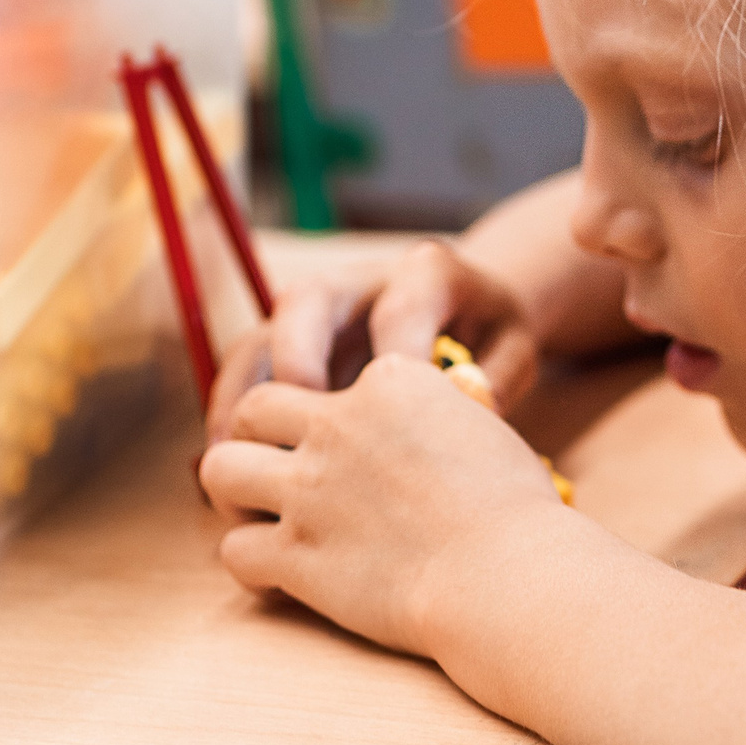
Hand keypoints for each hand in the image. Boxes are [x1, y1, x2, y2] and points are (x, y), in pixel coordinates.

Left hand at [200, 354, 568, 655]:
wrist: (510, 575)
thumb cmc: (518, 512)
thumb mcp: (485, 434)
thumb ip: (442, 419)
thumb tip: (432, 437)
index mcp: (391, 381)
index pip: (337, 379)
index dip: (337, 413)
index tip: (354, 446)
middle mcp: (339, 424)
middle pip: (257, 407)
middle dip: (257, 435)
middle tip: (277, 467)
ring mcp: (310, 488)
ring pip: (220, 468)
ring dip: (232, 491)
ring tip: (254, 514)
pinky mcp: (296, 554)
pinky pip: (234, 550)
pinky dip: (248, 563)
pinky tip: (275, 576)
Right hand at [205, 240, 539, 445]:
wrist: (467, 314)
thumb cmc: (489, 339)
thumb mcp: (514, 347)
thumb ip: (500, 373)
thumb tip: (470, 403)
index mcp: (425, 274)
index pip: (403, 304)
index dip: (399, 355)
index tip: (405, 413)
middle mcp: (359, 282)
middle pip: (308, 301)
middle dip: (299, 357)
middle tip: (302, 421)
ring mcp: (315, 315)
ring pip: (260, 339)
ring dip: (243, 399)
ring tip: (237, 458)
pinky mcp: (286, 346)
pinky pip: (244, 375)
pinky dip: (231, 419)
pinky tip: (233, 469)